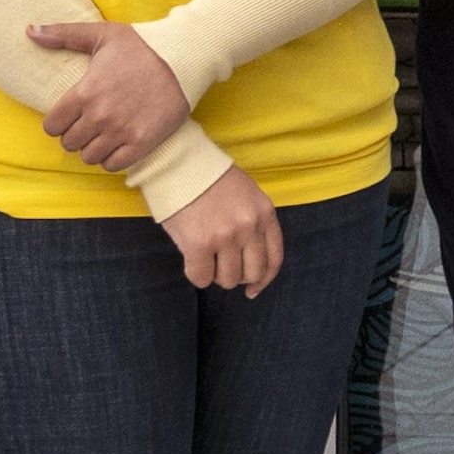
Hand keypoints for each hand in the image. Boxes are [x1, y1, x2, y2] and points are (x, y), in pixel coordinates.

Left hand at [25, 19, 190, 173]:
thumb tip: (30, 31)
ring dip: (92, 148)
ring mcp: (121, 131)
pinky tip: (117, 145)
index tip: (68, 117)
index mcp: (85, 92)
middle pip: (69, 143)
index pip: (52, 126)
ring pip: (89, 156)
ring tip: (102, 136)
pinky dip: (112, 159)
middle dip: (75, 135)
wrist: (184, 59)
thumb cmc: (142, 46)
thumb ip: (63, 35)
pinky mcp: (142, 142)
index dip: (57, 123)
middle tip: (87, 125)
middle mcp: (99, 116)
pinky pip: (114, 165)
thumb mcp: (101, 34)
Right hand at [159, 166, 282, 296]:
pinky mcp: (199, 244)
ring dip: (215, 274)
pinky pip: (202, 278)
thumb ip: (253, 224)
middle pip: (252, 273)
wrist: (179, 164)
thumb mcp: (247, 196)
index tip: (252, 290)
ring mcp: (226, 236)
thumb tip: (249, 263)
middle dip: (237, 276)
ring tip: (205, 257)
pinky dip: (196, 275)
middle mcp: (249, 226)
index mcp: (264, 213)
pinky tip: (191, 260)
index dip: (264, 280)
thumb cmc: (209, 180)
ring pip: (228, 279)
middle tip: (220, 265)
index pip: (274, 259)